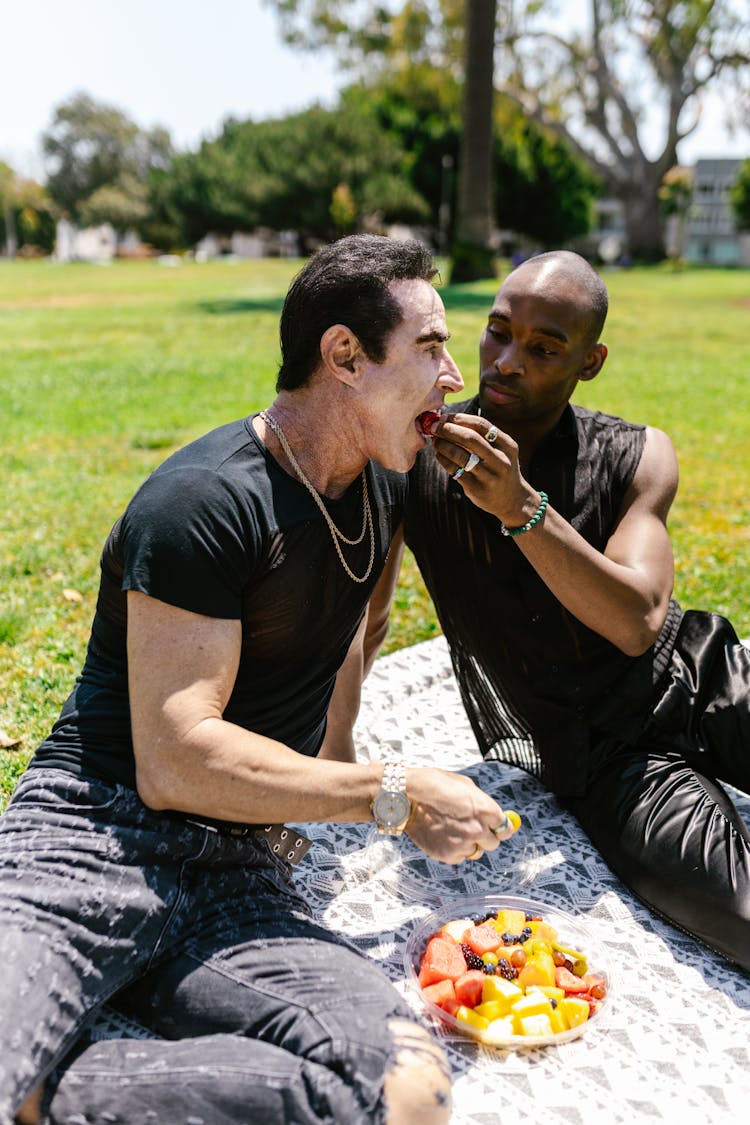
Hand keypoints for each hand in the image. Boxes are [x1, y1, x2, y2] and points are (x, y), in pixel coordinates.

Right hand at [404, 766, 517, 863]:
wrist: (407, 796)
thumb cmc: (436, 785)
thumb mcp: (465, 786)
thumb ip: (483, 803)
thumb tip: (496, 817)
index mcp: (485, 809)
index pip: (505, 828)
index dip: (500, 828)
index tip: (495, 829)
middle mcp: (478, 830)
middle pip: (493, 843)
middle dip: (484, 837)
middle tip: (470, 828)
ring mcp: (463, 844)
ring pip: (475, 851)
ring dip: (468, 844)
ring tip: (451, 829)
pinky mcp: (448, 855)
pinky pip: (459, 857)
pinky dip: (453, 850)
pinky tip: (441, 835)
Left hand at [429, 412, 538, 527]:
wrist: (512, 500)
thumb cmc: (500, 468)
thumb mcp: (501, 450)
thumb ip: (482, 436)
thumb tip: (448, 420)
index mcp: (507, 445)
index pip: (481, 425)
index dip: (459, 418)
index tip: (444, 416)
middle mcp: (501, 460)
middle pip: (470, 439)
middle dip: (448, 430)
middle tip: (434, 426)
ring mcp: (489, 476)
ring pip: (460, 455)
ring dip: (443, 445)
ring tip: (435, 441)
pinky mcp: (477, 489)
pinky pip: (455, 470)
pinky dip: (443, 460)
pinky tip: (439, 454)